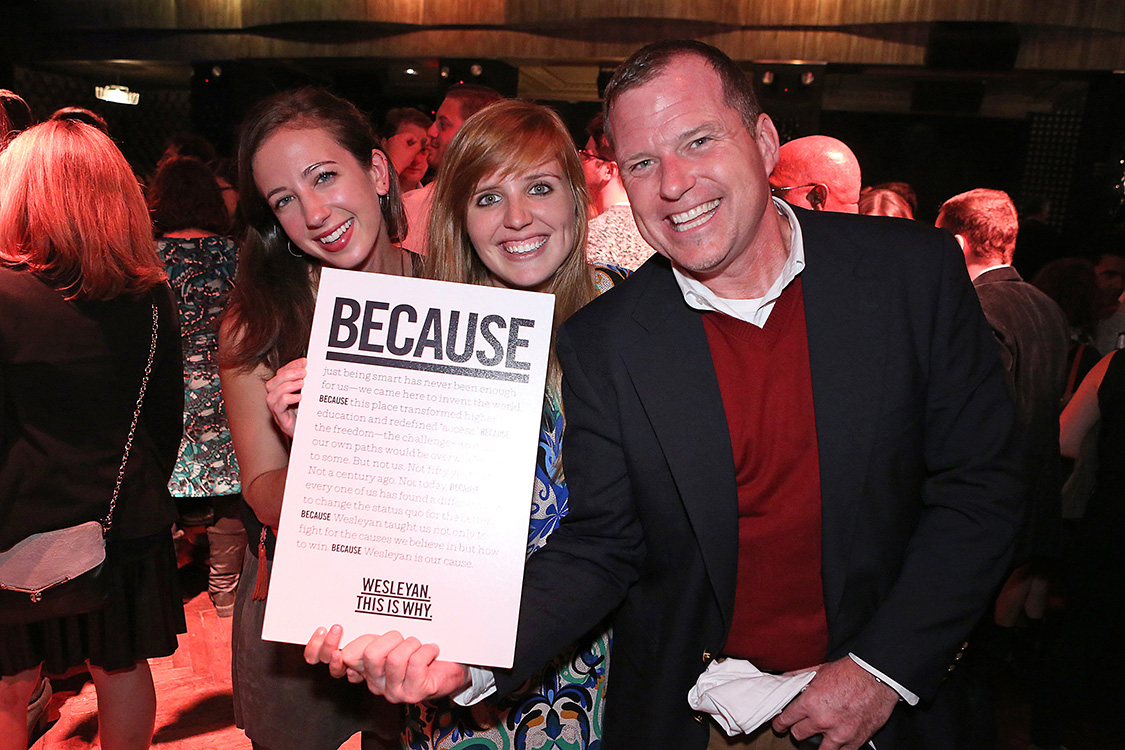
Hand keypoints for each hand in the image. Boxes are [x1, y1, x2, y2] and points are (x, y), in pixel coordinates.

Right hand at [265, 358, 306, 437]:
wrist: (311, 436)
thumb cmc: (309, 416)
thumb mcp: (310, 397)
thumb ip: (310, 385)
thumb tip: (317, 369)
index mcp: (282, 391)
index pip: (280, 374)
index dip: (291, 366)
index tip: (305, 361)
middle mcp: (277, 400)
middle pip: (272, 383)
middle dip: (288, 374)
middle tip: (303, 372)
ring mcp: (277, 411)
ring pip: (271, 395)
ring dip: (286, 386)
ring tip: (301, 383)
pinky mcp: (282, 421)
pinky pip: (277, 408)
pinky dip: (287, 400)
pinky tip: (299, 398)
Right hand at [305, 625, 470, 702]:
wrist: (451, 667)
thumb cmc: (418, 649)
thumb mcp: (390, 639)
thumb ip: (369, 638)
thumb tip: (346, 640)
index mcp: (362, 668)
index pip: (331, 664)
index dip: (325, 648)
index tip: (335, 628)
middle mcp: (374, 682)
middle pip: (369, 655)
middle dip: (391, 638)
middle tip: (402, 637)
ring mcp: (393, 690)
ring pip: (395, 658)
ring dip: (412, 643)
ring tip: (419, 645)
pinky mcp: (414, 693)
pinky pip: (416, 663)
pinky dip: (427, 650)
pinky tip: (431, 650)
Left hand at [772, 657, 897, 749]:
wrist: (877, 676)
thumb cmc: (850, 671)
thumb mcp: (819, 670)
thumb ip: (798, 677)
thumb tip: (782, 680)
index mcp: (810, 703)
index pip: (785, 720)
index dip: (779, 723)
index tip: (779, 725)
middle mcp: (822, 720)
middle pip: (798, 735)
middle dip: (797, 730)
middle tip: (800, 726)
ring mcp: (840, 733)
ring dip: (817, 741)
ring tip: (818, 735)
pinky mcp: (855, 740)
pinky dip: (838, 747)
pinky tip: (836, 740)